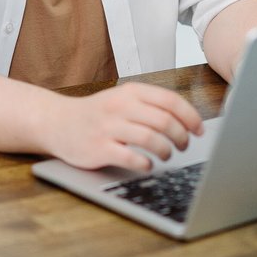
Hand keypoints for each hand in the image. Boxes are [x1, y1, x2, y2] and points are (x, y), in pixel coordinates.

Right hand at [40, 83, 203, 171]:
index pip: (170, 100)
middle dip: (182, 137)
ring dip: (166, 150)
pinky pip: (131, 157)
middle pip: (165, 121)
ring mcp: (109, 127)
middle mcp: (120, 106)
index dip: (190, 117)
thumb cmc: (97, 113)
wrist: (57, 122)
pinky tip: (147, 165)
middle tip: (184, 145)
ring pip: (151, 139)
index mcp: (130, 92)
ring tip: (167, 155)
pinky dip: (145, 164)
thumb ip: (150, 105)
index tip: (199, 130)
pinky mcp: (99, 148)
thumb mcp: (122, 99)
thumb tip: (187, 119)